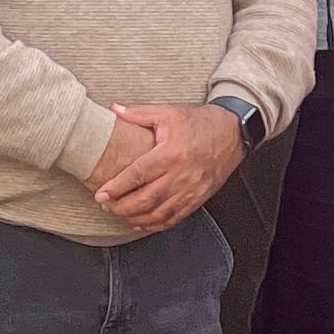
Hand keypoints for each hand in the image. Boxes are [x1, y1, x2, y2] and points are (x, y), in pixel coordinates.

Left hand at [91, 102, 243, 234]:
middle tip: (106, 206)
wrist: (232, 133)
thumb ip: (139, 114)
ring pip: (158, 213)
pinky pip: (174, 218)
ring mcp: (190, 190)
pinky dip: (155, 224)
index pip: (137, 175)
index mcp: (171, 153)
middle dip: (121, 207)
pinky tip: (142, 223)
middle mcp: (180, 175)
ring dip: (135, 218)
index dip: (116, 188)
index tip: (100, 194)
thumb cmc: (200, 123)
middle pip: (145, 199)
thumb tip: (114, 109)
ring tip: (120, 214)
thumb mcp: (169, 113)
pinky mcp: (198, 199)